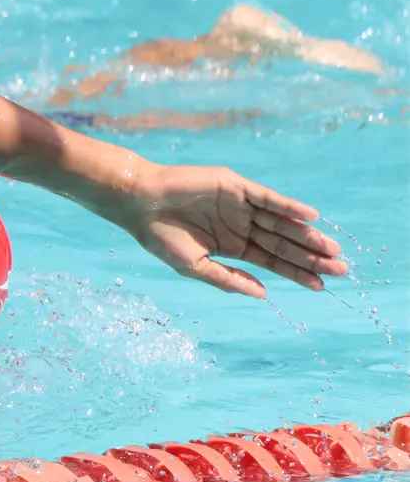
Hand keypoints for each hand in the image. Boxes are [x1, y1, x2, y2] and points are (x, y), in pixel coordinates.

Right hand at [125, 164, 347, 297]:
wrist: (140, 204)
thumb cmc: (160, 238)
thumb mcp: (195, 267)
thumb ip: (228, 279)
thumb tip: (263, 294)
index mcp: (233, 246)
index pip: (272, 262)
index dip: (297, 273)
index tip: (322, 286)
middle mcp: (242, 226)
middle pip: (284, 243)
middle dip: (310, 256)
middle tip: (341, 268)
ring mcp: (241, 206)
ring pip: (282, 222)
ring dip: (306, 234)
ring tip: (331, 248)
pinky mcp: (237, 186)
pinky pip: (269, 198)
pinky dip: (289, 207)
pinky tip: (310, 217)